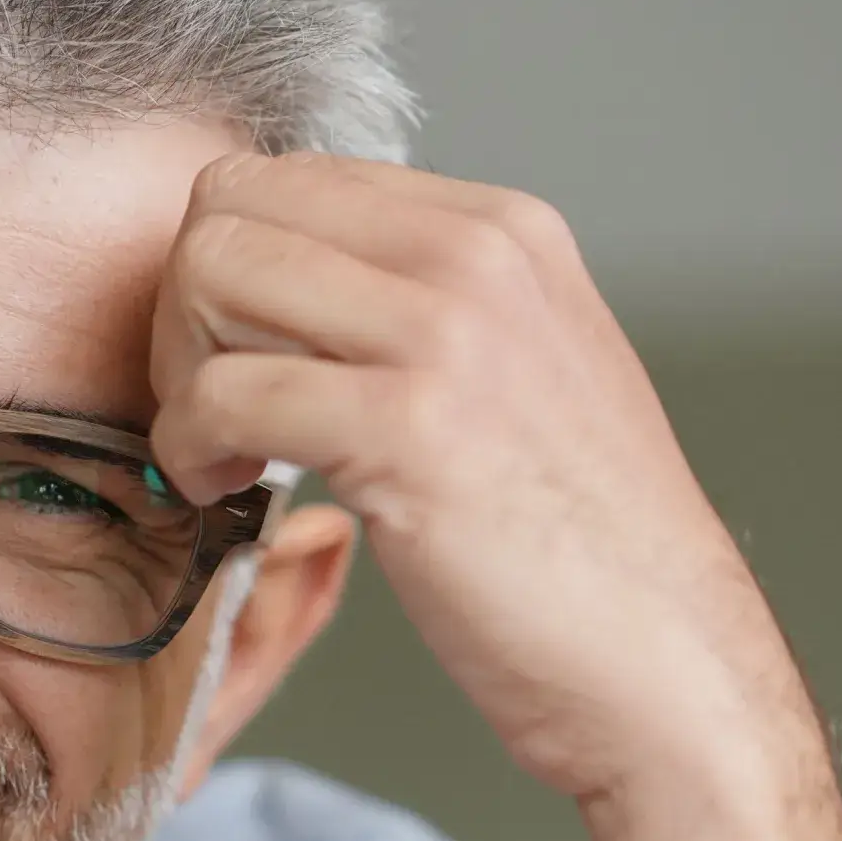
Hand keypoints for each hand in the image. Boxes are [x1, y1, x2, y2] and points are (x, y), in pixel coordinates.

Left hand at [147, 153, 813, 807]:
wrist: (662, 661)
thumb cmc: (571, 545)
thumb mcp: (514, 371)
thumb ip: (414, 306)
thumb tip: (279, 281)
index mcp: (500, 228)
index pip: (283, 179)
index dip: (221, 275)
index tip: (238, 363)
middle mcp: (478, 254)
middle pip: (229, 210)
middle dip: (182, 314)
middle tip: (210, 414)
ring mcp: (449, 332)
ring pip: (212, 277)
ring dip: (179, 379)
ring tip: (221, 458)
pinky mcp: (410, 427)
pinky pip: (222, 393)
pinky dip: (191, 451)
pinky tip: (229, 497)